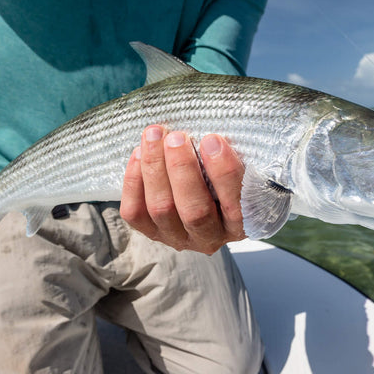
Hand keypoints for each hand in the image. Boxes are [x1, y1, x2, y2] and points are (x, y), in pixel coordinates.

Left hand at [120, 125, 245, 253]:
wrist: (199, 184)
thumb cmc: (222, 170)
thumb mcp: (239, 166)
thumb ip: (229, 157)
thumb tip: (212, 136)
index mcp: (239, 224)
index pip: (237, 207)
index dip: (224, 173)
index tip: (212, 140)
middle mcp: (209, 237)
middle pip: (194, 211)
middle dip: (182, 170)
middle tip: (177, 137)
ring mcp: (177, 237)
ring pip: (161, 208)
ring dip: (155, 168)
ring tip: (154, 136)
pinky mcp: (151, 231)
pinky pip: (135, 212)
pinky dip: (134, 180)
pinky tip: (139, 154)